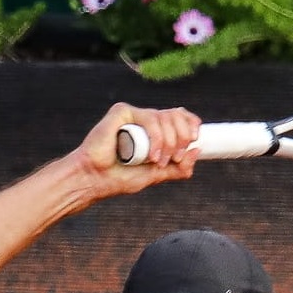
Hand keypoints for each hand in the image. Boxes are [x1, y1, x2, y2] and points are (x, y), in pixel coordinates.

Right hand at [75, 103, 200, 196]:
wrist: (94, 180)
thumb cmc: (119, 178)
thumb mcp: (155, 176)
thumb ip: (177, 169)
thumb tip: (197, 151)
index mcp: (154, 131)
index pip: (179, 117)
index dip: (191, 124)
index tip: (195, 140)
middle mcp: (145, 121)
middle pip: (175, 115)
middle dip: (181, 137)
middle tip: (174, 158)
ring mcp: (134, 116)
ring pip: (164, 117)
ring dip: (168, 142)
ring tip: (157, 161)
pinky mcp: (122, 112)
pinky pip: (148, 117)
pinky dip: (156, 136)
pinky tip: (151, 154)